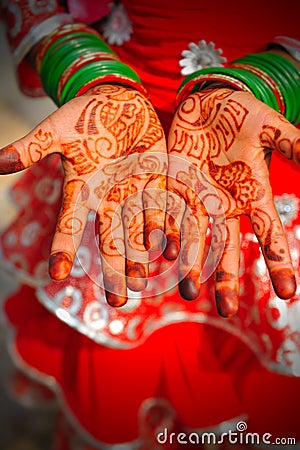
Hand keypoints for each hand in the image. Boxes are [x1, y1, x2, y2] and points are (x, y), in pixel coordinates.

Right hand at [0, 85, 166, 306]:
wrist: (118, 102)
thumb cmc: (83, 116)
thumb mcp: (57, 130)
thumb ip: (33, 147)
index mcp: (82, 190)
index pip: (69, 224)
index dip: (62, 248)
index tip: (56, 274)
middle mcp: (108, 199)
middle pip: (110, 239)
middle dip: (114, 268)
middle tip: (118, 301)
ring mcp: (135, 193)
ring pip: (138, 231)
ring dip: (141, 256)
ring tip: (143, 282)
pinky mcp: (158, 181)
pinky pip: (163, 208)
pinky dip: (166, 228)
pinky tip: (170, 249)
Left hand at [165, 88, 299, 316]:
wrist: (207, 104)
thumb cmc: (242, 115)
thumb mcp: (269, 126)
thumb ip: (292, 143)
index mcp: (252, 195)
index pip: (269, 234)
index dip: (278, 261)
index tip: (287, 292)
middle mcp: (224, 206)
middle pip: (227, 248)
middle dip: (226, 278)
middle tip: (227, 309)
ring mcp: (196, 199)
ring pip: (193, 239)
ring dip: (190, 265)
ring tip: (188, 292)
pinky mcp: (171, 188)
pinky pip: (167, 215)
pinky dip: (164, 234)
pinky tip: (162, 255)